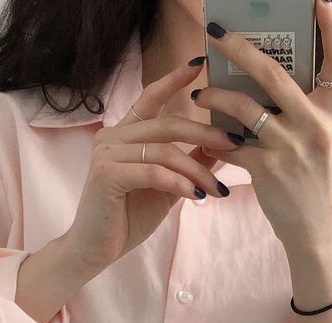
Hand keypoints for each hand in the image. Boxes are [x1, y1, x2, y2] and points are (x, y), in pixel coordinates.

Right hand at [64, 59, 240, 274]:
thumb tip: (220, 146)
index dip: (173, 80)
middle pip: (168, 125)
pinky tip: (196, 197)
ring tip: (216, 189)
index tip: (199, 64)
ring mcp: (107, 153)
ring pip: (164, 151)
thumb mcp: (167, 186)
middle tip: (235, 144)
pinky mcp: (106, 174)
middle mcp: (112, 136)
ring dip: (197, 170)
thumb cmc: (129, 218)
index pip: (150, 98)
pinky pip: (153, 172)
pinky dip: (179, 183)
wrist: (96, 250)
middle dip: (206, 134)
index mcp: (125, 133)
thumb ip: (188, 164)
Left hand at [197, 0, 331, 253]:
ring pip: (245, 108)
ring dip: (216, 96)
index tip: (320, 2)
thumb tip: (262, 84)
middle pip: (274, 74)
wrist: (315, 228)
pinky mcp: (268, 170)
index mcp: (330, 113)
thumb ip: (301, 112)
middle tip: (216, 32)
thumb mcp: (321, 141)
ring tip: (201, 95)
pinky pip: (232, 145)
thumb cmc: (313, 181)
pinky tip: (206, 137)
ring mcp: (291, 147)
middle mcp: (314, 125)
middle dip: (240, 48)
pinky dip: (215, 140)